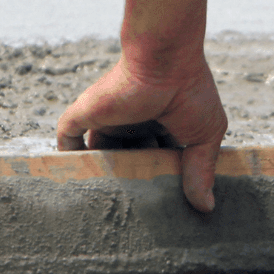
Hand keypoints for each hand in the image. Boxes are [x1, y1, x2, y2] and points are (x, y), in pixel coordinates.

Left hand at [58, 54, 227, 212]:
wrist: (165, 59)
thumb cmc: (190, 89)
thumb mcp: (205, 135)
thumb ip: (202, 170)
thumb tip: (206, 207)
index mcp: (159, 125)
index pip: (154, 160)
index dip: (157, 182)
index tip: (163, 206)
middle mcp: (131, 123)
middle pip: (125, 161)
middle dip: (128, 184)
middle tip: (133, 215)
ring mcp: (107, 119)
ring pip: (97, 155)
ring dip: (99, 177)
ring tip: (104, 207)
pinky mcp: (86, 114)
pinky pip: (67, 140)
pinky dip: (68, 159)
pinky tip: (73, 183)